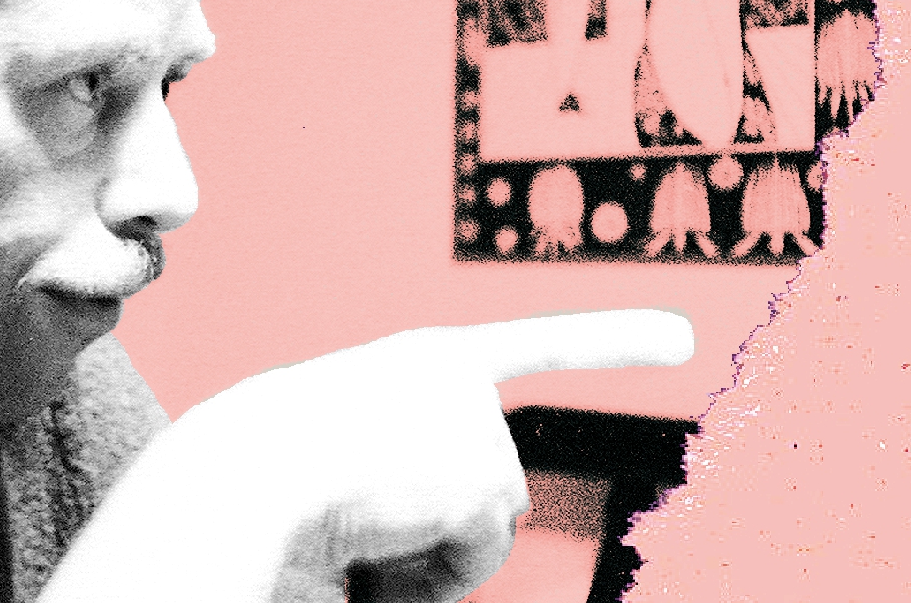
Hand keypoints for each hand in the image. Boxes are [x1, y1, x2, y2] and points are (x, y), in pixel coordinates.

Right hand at [40, 309, 693, 602]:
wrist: (227, 479)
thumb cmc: (244, 479)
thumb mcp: (324, 455)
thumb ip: (395, 468)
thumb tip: (444, 529)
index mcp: (406, 368)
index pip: (532, 346)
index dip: (615, 340)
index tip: (683, 335)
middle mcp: (452, 378)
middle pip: (494, 486)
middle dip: (439, 529)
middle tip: (355, 525)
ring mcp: (473, 420)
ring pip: (487, 525)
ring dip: (425, 554)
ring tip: (351, 529)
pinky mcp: (482, 471)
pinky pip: (476, 558)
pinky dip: (425, 574)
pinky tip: (370, 545)